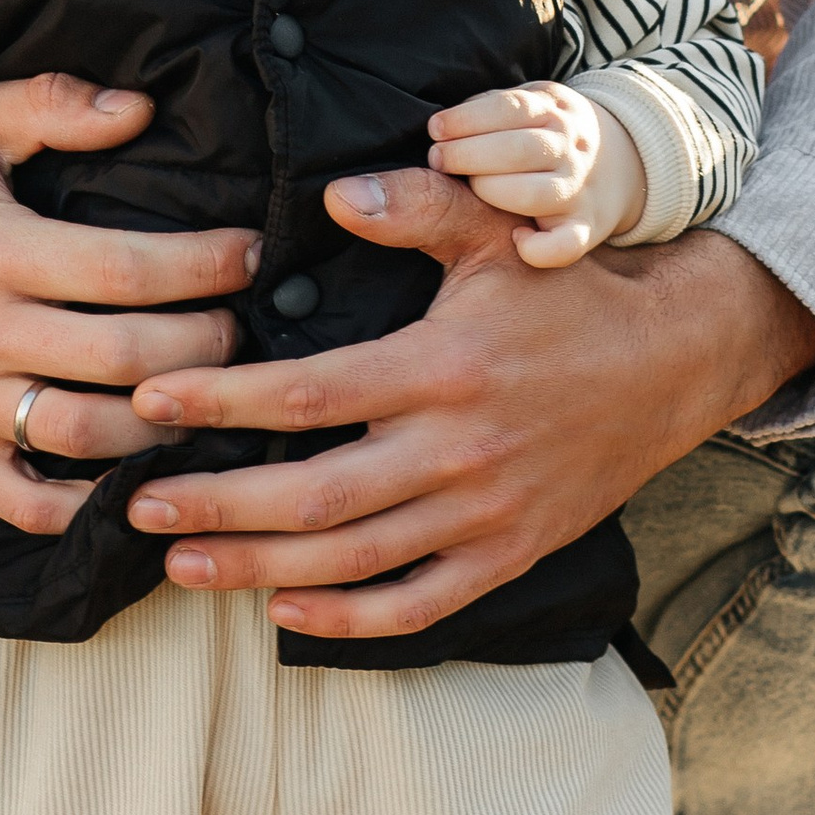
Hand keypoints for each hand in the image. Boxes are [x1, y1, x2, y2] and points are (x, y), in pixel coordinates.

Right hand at [0, 73, 259, 535]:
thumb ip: (47, 104)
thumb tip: (140, 108)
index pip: (129, 269)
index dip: (207, 266)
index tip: (251, 255)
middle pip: (130, 357)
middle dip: (208, 345)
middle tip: (241, 328)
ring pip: (96, 436)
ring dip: (172, 422)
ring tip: (207, 394)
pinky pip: (37, 505)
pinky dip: (100, 505)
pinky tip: (148, 479)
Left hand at [124, 190, 814, 640]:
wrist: (674, 364)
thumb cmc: (570, 293)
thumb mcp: (498, 233)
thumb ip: (416, 208)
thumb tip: (333, 194)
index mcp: (443, 368)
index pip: (310, 391)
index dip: (222, 398)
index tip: (151, 400)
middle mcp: (459, 449)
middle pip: (316, 494)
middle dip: (219, 504)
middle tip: (139, 507)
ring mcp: (485, 512)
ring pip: (355, 559)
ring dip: (261, 568)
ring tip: (183, 565)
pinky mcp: (510, 552)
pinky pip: (422, 603)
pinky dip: (352, 620)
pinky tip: (286, 613)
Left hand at [429, 81, 640, 266]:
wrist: (623, 160)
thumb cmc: (550, 132)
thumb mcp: (532, 103)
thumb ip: (493, 109)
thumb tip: (444, 126)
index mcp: (554, 111)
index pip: (510, 109)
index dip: (466, 120)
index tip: (436, 130)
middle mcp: (570, 150)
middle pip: (517, 150)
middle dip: (467, 155)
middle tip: (440, 159)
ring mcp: (579, 190)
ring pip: (536, 194)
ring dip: (493, 190)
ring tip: (470, 188)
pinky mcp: (586, 228)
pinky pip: (565, 246)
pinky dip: (539, 249)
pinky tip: (516, 238)